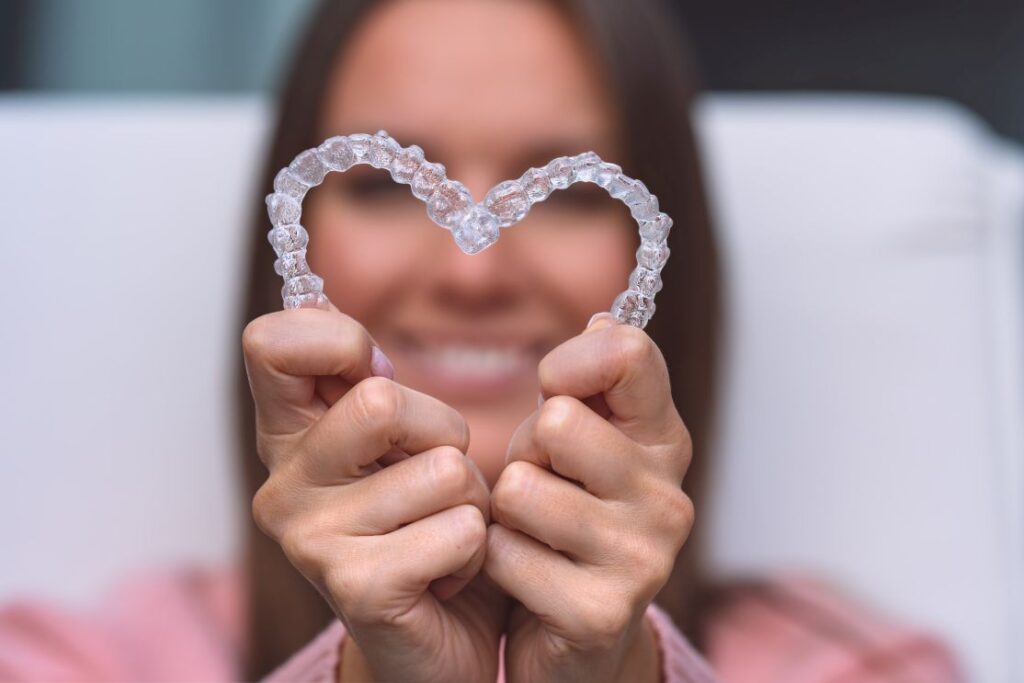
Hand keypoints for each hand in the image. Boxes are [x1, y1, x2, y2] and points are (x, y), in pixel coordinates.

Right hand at [242, 304, 507, 682]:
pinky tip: (449, 574)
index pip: (271, 343)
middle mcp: (283, 485)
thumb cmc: (430, 524)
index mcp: (289, 436)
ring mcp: (311, 540)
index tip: (376, 376)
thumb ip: (369, 382)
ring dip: (471, 500)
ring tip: (445, 532)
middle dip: (443, 434)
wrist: (446, 638)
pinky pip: (459, 529)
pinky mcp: (355, 588)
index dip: (338, 341)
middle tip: (437, 480)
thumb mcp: (403, 441)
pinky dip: (478, 548)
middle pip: (382, 399)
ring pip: (442, 468)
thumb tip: (336, 323)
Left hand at [484, 314, 693, 682]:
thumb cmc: (563, 519)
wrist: (568, 635)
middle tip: (539, 488)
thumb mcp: (575, 443)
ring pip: (519, 490)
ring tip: (530, 533)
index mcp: (663, 441)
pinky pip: (502, 553)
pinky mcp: (601, 611)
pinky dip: (492, 563)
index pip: (628, 353)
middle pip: (557, 422)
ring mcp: (643, 558)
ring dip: (503, 513)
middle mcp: (668, 496)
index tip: (553, 390)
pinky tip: (524, 578)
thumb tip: (603, 317)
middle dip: (525, 454)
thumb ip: (591, 383)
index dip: (570, 362)